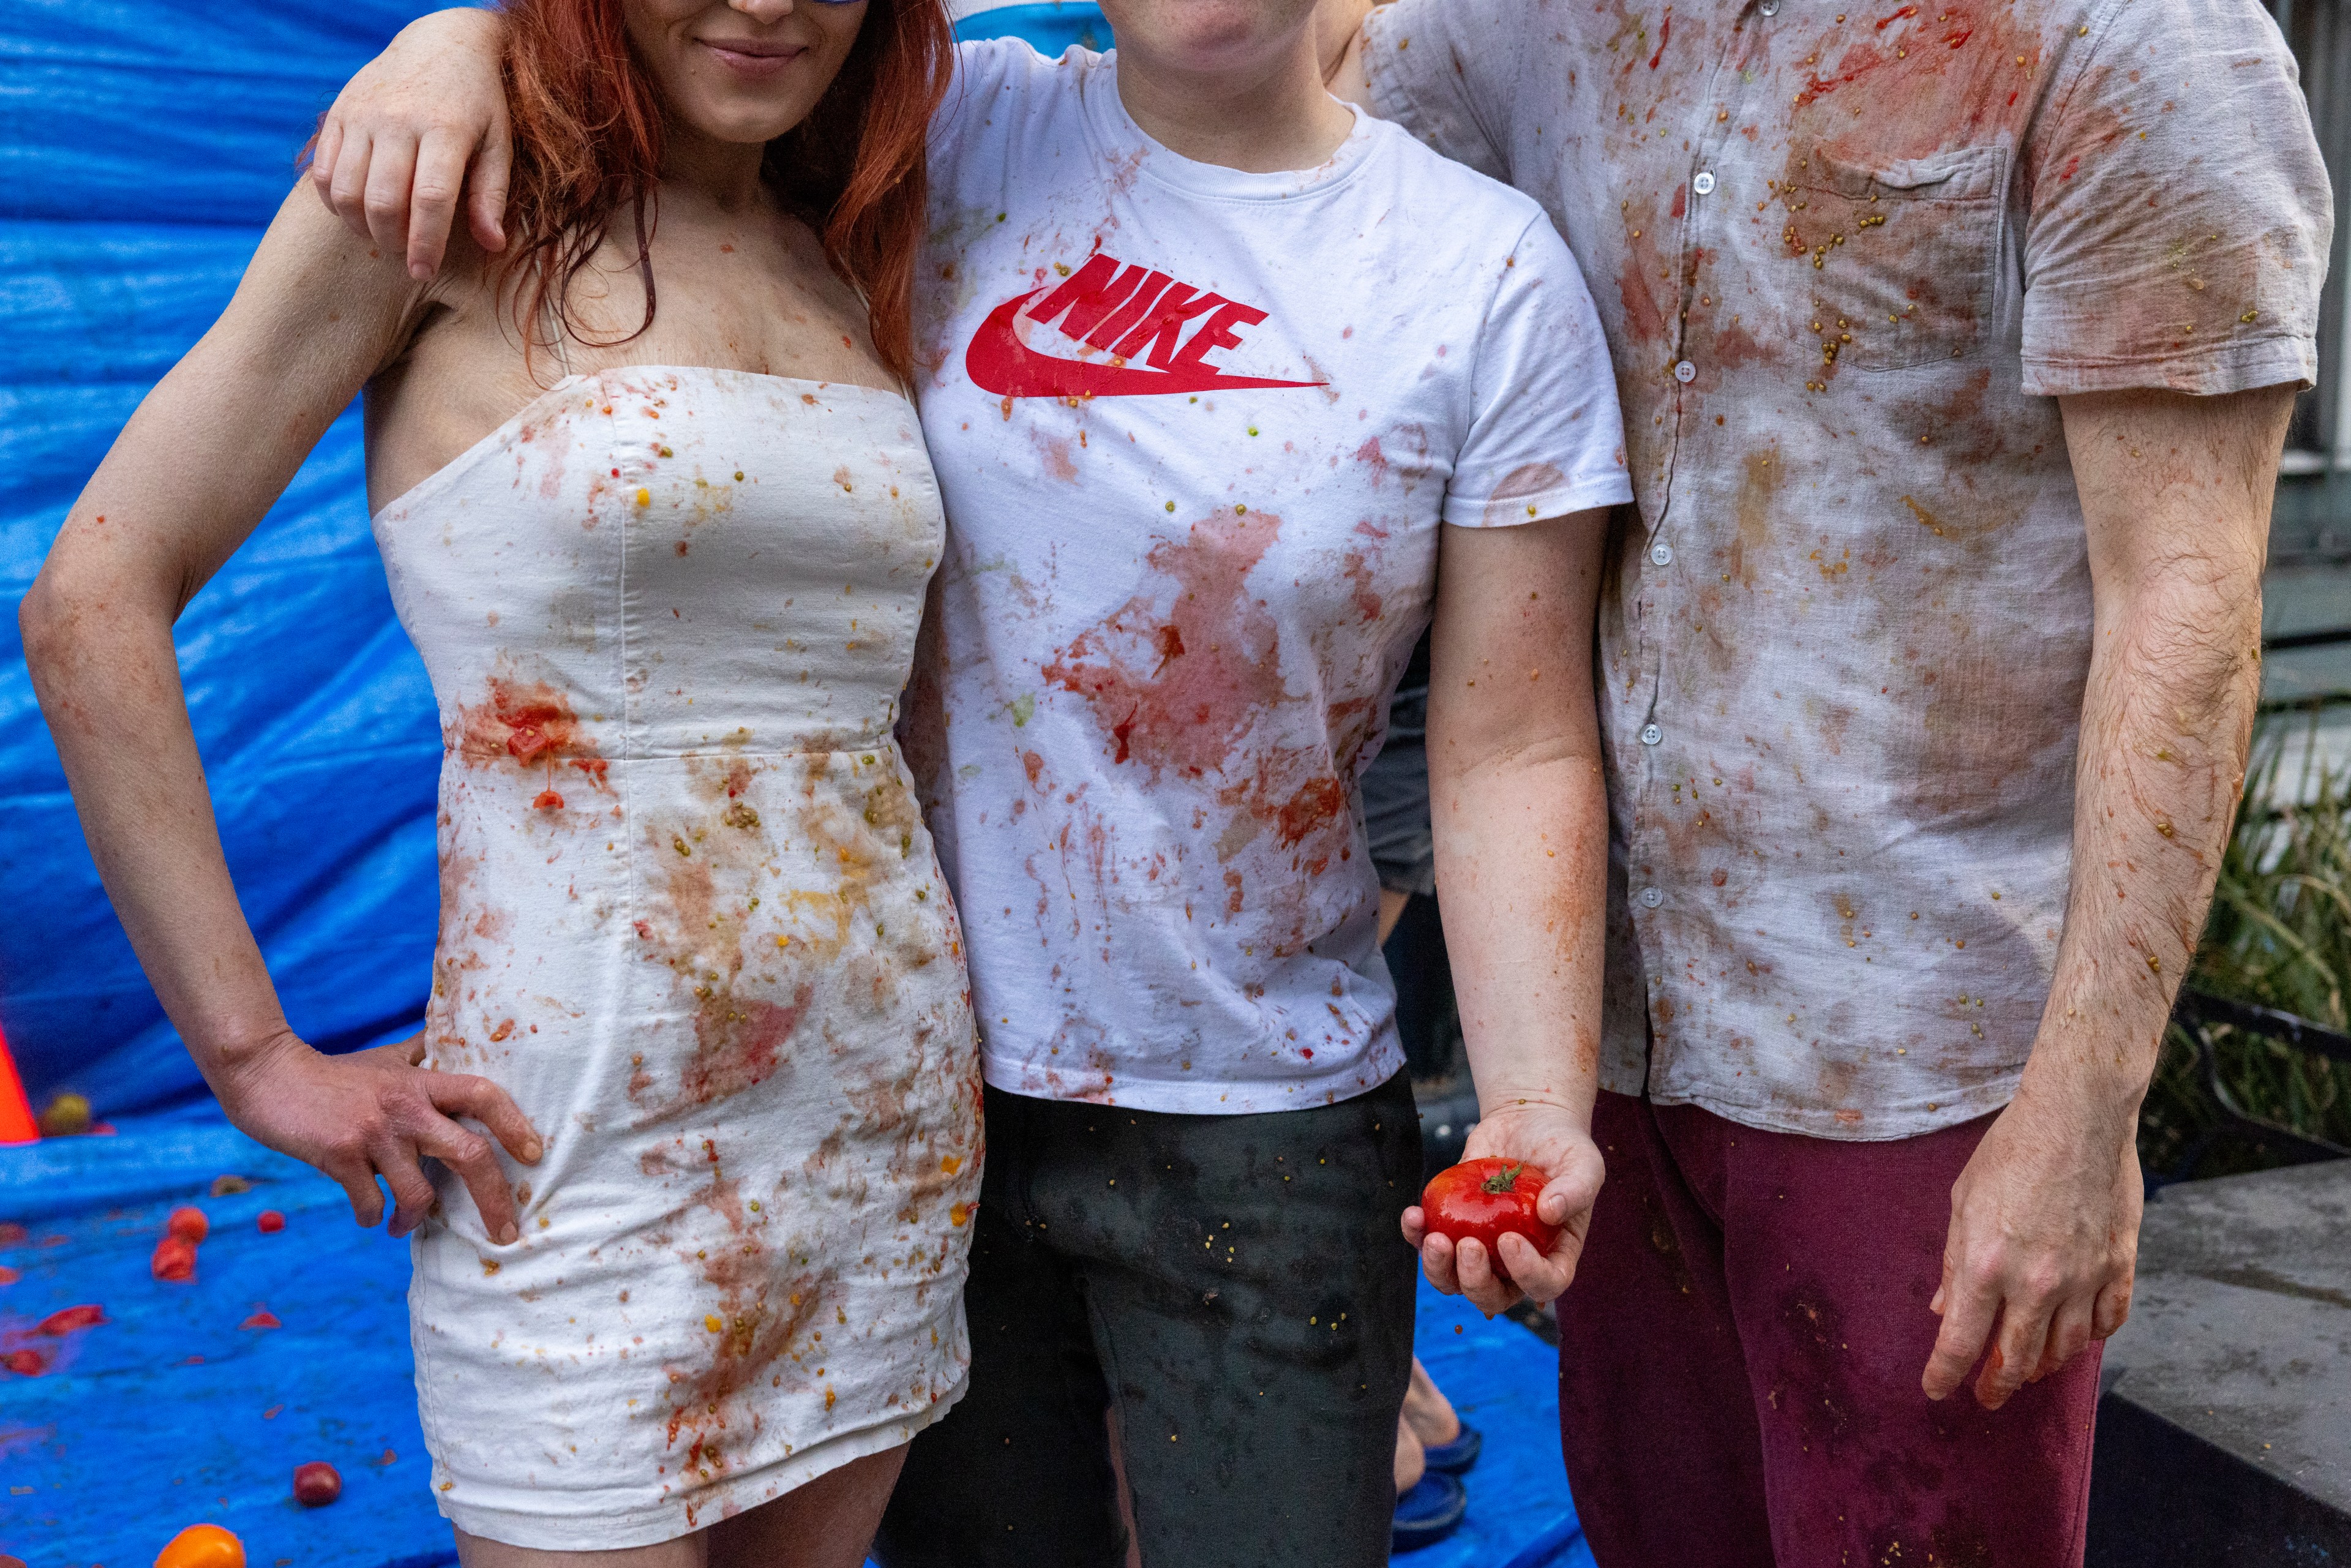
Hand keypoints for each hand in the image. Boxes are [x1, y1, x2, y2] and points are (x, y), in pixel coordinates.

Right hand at [214, 1030, 542, 1243]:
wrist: (268, 1075)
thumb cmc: (336, 1073)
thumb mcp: (387, 1058)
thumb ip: (423, 1052)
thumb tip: (452, 1032)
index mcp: (422, 1083)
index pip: (484, 1095)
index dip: (515, 1124)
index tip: (534, 1155)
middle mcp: (406, 1107)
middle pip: (470, 1154)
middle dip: (494, 1199)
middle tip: (505, 1232)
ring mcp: (374, 1133)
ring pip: (419, 1193)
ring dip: (416, 1220)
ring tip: (403, 1224)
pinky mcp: (340, 1156)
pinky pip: (371, 1204)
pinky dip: (373, 1218)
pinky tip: (371, 1215)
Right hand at [310, 7, 511, 279]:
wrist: (440, 42)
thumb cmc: (478, 103)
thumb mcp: (497, 143)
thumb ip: (492, 195)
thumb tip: (492, 245)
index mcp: (445, 128)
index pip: (430, 199)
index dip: (426, 243)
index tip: (424, 271)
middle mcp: (398, 120)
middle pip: (382, 201)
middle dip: (393, 241)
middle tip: (407, 255)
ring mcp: (362, 115)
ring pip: (346, 190)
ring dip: (361, 227)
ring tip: (384, 236)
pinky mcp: (339, 113)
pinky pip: (323, 172)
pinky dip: (335, 203)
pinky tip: (357, 212)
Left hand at [1401, 1101, 1603, 1314]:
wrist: (1527, 1122)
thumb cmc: (1562, 1147)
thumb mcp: (1583, 1162)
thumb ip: (1576, 1188)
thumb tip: (1550, 1213)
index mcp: (1553, 1254)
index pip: (1545, 1283)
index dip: (1526, 1274)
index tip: (1508, 1239)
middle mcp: (1514, 1262)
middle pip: (1492, 1296)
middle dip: (1475, 1280)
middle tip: (1468, 1244)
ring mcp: (1481, 1247)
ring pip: (1453, 1282)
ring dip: (1439, 1269)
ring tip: (1434, 1238)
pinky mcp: (1453, 1225)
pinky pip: (1427, 1244)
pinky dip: (1415, 1236)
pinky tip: (1413, 1215)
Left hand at [1923, 1091, 2140, 1408]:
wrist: (2077, 1117)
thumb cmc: (2010, 1152)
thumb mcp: (1963, 1203)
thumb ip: (1955, 1265)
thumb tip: (1943, 1310)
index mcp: (1987, 1266)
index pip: (1961, 1343)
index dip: (1944, 1375)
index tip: (1935, 1391)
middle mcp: (2036, 1283)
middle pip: (2017, 1359)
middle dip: (1997, 1385)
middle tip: (1986, 1396)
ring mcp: (2084, 1278)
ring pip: (2066, 1349)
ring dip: (2043, 1367)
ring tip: (2028, 1371)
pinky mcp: (2119, 1265)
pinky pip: (2108, 1321)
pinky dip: (2091, 1338)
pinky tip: (2077, 1339)